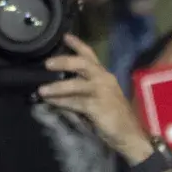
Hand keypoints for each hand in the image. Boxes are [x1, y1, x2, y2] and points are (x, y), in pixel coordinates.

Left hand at [38, 35, 153, 162]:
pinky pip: (76, 102)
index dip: (77, 45)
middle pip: (83, 64)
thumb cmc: (112, 116)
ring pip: (77, 84)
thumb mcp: (97, 98)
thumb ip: (81, 89)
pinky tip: (51, 102)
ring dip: (57, 87)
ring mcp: (102, 92)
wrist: (129, 136)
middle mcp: (104, 79)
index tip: (64, 36)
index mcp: (104, 75)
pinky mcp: (99, 107)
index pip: (90, 55)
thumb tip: (56, 85)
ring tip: (41, 90)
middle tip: (47, 63)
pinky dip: (61, 102)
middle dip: (64, 61)